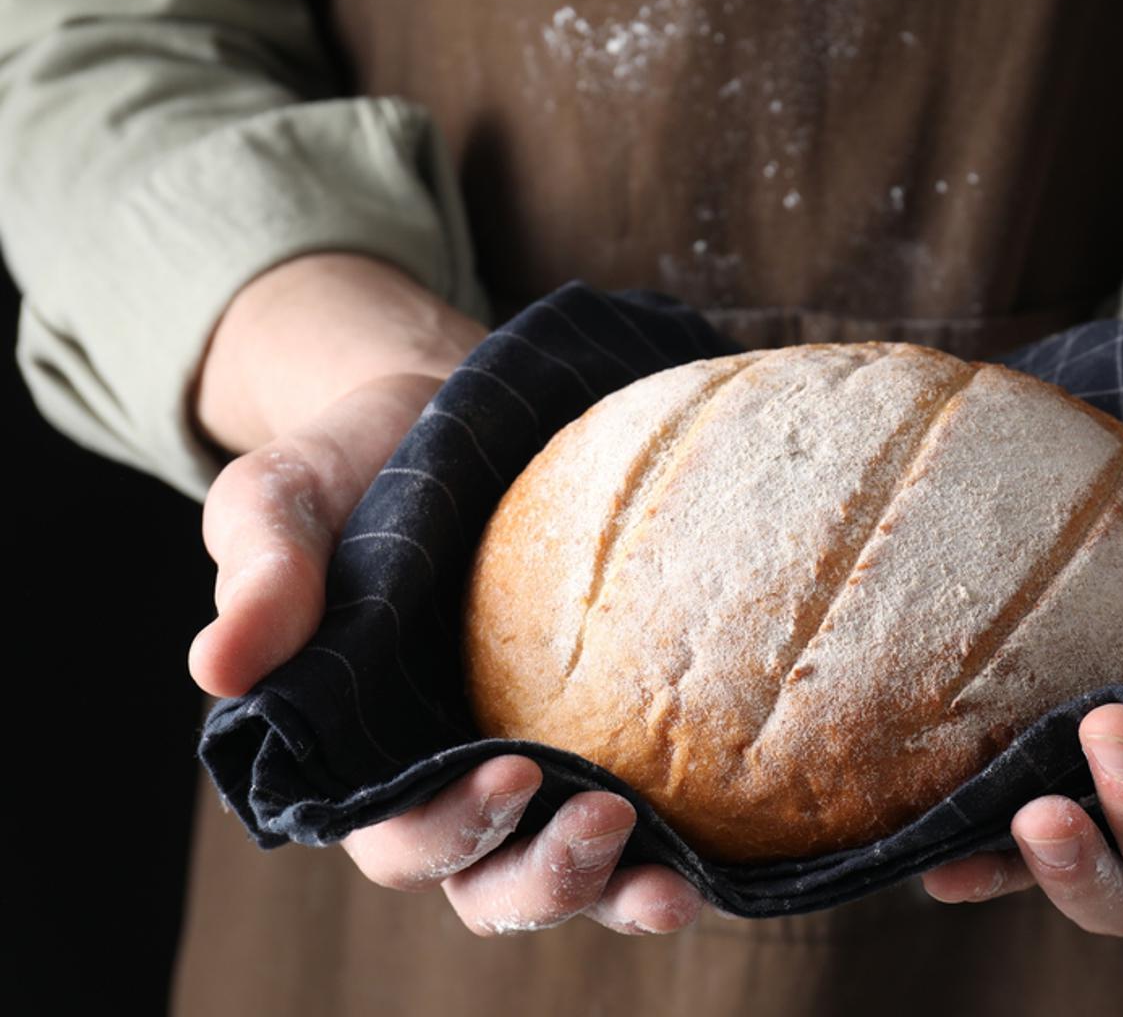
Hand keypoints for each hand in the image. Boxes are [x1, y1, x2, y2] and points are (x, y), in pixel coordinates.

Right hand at [187, 254, 706, 935]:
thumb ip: (260, 574)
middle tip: (607, 825)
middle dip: (545, 880)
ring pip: (568, 872)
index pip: (395, 834)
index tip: (513, 774)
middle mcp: (449, 777)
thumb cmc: (354, 464)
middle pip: (490, 883)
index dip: (448, 828)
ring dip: (618, 892)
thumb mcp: (283, 500)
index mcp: (359, 754)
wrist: (446, 412)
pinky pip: (644, 811)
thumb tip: (217, 666)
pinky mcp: (603, 726)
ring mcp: (533, 759)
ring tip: (676, 890)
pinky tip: (721, 847)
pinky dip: (679, 845)